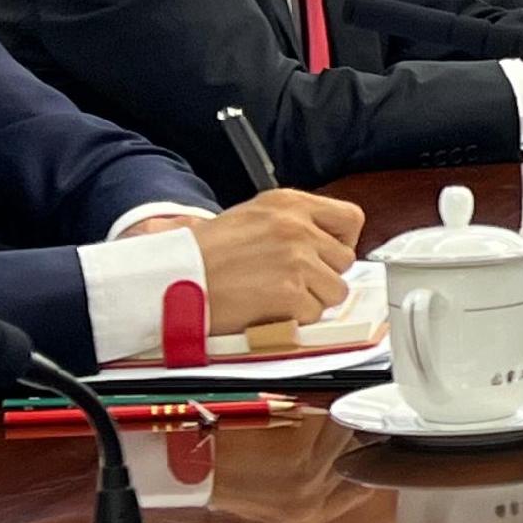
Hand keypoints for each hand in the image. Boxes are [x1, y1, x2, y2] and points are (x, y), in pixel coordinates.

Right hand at [184, 188, 361, 331]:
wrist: (172, 278)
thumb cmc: (204, 253)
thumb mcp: (252, 217)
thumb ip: (293, 223)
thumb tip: (328, 244)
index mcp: (288, 203)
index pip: (351, 218)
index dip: (342, 241)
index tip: (326, 254)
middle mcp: (297, 227)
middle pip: (345, 260)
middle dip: (323, 275)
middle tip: (290, 281)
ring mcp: (296, 260)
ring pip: (335, 290)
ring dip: (311, 299)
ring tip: (276, 295)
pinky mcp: (290, 293)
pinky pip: (314, 314)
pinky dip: (294, 319)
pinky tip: (267, 308)